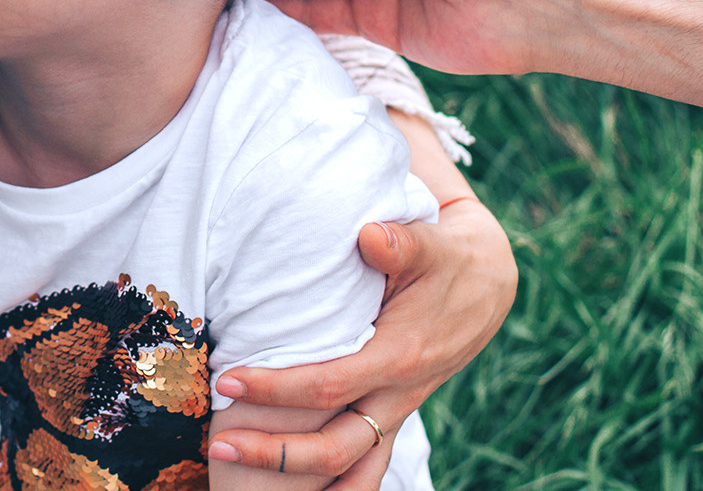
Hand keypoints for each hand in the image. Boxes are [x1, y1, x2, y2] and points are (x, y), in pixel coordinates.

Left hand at [205, 200, 516, 486]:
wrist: (486, 283)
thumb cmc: (445, 259)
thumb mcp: (429, 244)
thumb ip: (400, 242)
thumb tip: (369, 236)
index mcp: (400, 356)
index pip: (328, 386)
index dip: (275, 389)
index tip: (228, 381)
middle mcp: (398, 395)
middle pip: (334, 449)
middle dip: (273, 453)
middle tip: (216, 441)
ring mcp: (397, 410)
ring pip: (353, 470)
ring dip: (302, 482)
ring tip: (244, 479)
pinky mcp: (392, 412)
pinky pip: (366, 464)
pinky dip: (336, 486)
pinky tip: (300, 490)